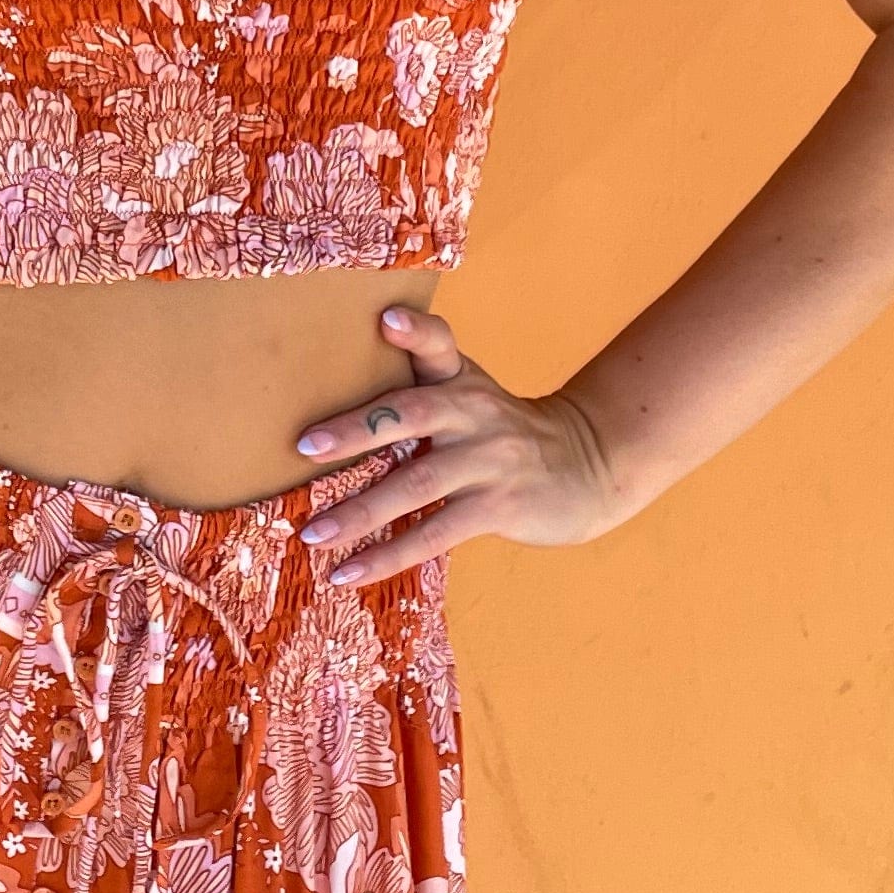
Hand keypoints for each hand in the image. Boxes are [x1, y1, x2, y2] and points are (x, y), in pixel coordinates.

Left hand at [290, 299, 627, 588]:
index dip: (415, 331)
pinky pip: (433, 534)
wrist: (588, 467)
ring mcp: (489, 462)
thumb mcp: (473, 395)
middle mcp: (475, 413)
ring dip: (359, 512)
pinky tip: (348, 573)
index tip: (385, 319)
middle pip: (411, 414)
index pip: (439, 346)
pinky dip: (387, 555)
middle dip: (357, 430)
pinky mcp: (498, 507)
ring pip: (416, 485)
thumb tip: (342, 401)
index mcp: (463, 382)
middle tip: (305, 447)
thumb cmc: (506, 433)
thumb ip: (421, 386)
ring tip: (313, 534)